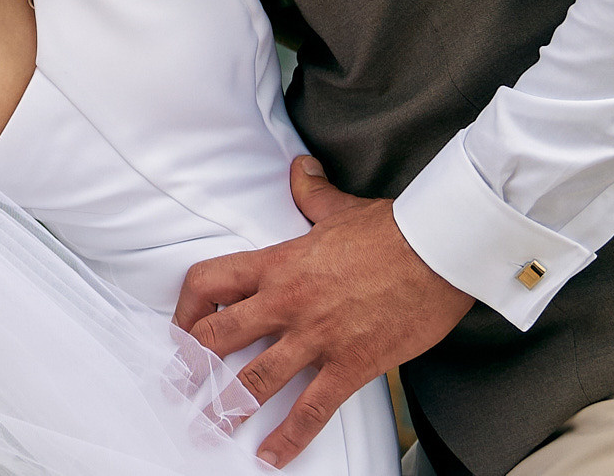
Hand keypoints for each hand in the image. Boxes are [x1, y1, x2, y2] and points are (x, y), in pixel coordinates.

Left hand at [173, 157, 473, 467]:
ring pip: (255, 380)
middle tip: (177, 387)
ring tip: (206, 428)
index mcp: (277, 264)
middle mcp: (286, 302)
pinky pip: (312, 409)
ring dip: (225, 407)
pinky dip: (289, 437)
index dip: (186, 308)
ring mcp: (316, 336)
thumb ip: (311, 192)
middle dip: (192, 366)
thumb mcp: (339, 208)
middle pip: (219, 336)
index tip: (181, 327)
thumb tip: (300, 167)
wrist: (437, 250)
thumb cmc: (391, 230)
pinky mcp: (351, 364)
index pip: (209, 282)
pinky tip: (271, 456)